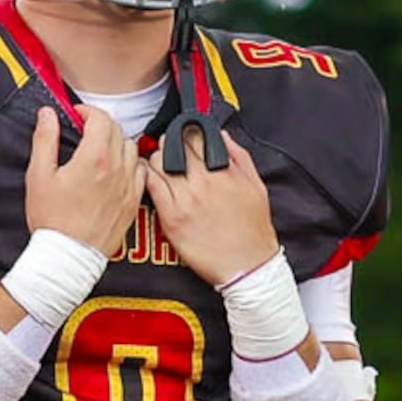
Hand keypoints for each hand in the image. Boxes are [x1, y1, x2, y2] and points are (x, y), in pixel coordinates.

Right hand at [25, 105, 141, 257]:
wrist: (68, 256)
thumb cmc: (52, 220)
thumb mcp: (39, 175)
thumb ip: (45, 139)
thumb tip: (48, 115)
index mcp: (94, 159)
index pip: (101, 119)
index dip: (87, 111)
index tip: (78, 116)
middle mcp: (116, 170)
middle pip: (117, 130)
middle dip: (100, 124)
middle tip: (85, 131)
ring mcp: (128, 186)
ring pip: (132, 148)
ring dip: (116, 142)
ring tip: (99, 150)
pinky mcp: (133, 202)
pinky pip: (141, 171)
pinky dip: (130, 164)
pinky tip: (116, 169)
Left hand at [141, 128, 282, 284]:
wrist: (248, 267)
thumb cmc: (253, 231)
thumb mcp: (256, 186)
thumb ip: (239, 157)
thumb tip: (221, 135)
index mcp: (224, 171)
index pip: (196, 136)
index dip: (187, 133)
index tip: (185, 138)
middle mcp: (205, 182)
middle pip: (174, 146)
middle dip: (169, 144)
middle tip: (169, 152)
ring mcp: (187, 200)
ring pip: (157, 162)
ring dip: (155, 160)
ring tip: (160, 168)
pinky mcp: (172, 218)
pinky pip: (151, 186)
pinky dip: (146, 177)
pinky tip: (149, 179)